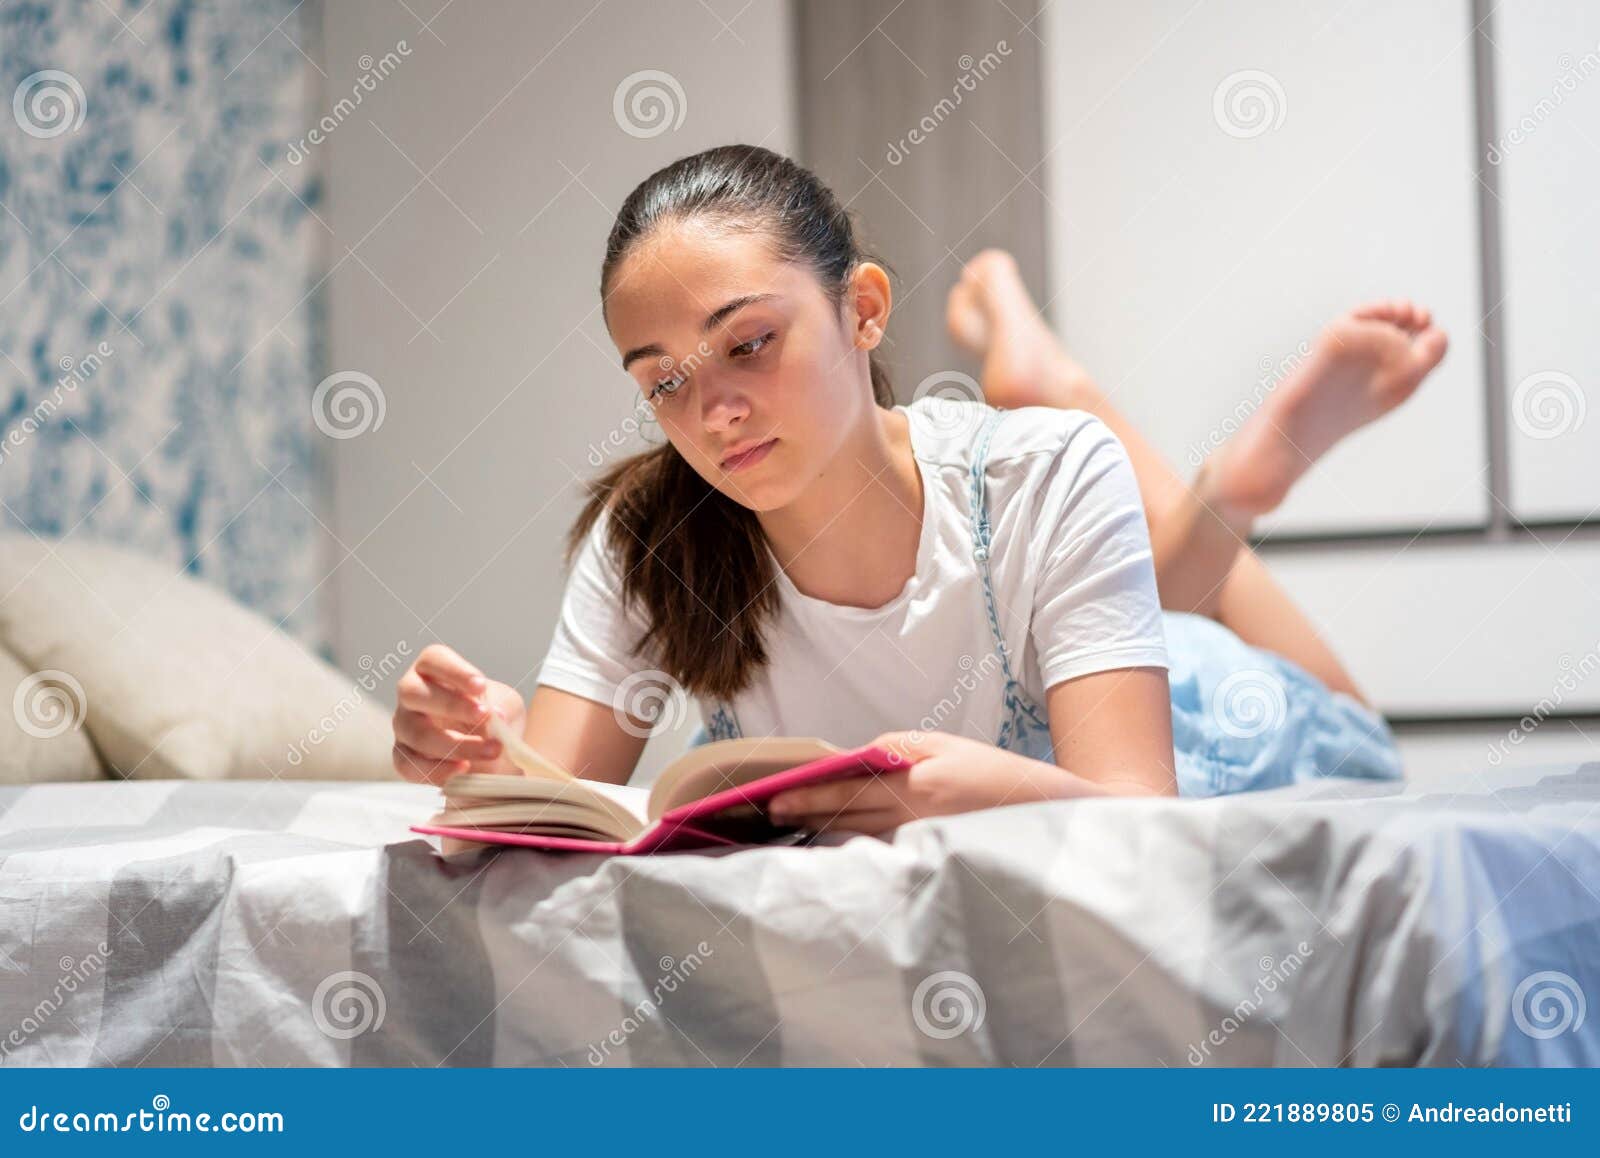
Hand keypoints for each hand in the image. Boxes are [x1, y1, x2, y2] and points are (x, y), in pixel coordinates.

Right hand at [391, 644, 526, 783]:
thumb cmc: (494, 717)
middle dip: (450, 705)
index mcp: (433, 670)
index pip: (433, 659)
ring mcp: (404, 726)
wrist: (493, 753)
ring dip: (456, 744)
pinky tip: (464, 769)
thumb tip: (494, 719)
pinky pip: (409, 765)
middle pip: (413, 692)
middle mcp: (412, 694)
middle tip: (484, 716)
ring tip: (491, 750)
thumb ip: (501, 708)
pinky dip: (439, 770)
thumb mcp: (506, 705)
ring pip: (416, 733)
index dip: (454, 671)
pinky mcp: (404, 757)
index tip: (481, 686)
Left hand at [765, 731, 1078, 836]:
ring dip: (824, 832)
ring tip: (792, 827)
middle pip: (846, 820)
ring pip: (859, 839)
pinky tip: (834, 842)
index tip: (777, 800)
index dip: (809, 797)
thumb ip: (898, 748)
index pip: (849, 793)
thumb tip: (857, 756)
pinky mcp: (927, 861)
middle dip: (806, 817)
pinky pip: (881, 852)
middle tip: (769, 815)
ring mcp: (920, 846)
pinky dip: (854, 845)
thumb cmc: (993, 775)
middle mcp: (913, 822)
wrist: (1043, 816)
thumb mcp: (946, 747)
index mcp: (916, 789)